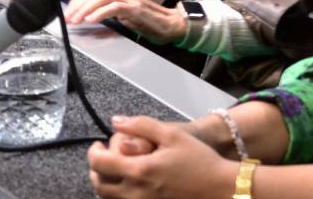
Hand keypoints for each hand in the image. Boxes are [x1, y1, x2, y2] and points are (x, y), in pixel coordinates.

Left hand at [65, 0, 186, 43]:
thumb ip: (108, 14)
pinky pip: (113, 7)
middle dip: (77, 5)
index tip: (68, 13)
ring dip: (85, 9)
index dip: (77, 1)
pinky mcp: (134, 8)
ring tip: (76, 20)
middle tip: (68, 18)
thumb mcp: (123, 16)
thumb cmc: (148, 22)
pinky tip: (91, 19)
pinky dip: (100, 13)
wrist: (169, 25)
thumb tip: (88, 19)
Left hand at [88, 115, 234, 198]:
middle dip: (96, 169)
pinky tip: (130, 182)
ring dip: (105, 183)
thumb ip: (141, 125)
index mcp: (139, 171)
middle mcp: (135, 193)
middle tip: (104, 157)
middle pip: (99, 185)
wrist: (220, 187)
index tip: (98, 144)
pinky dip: (118, 194)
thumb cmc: (198, 159)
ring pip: (108, 198)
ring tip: (115, 169)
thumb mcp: (172, 134)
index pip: (99, 164)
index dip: (93, 152)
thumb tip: (116, 121)